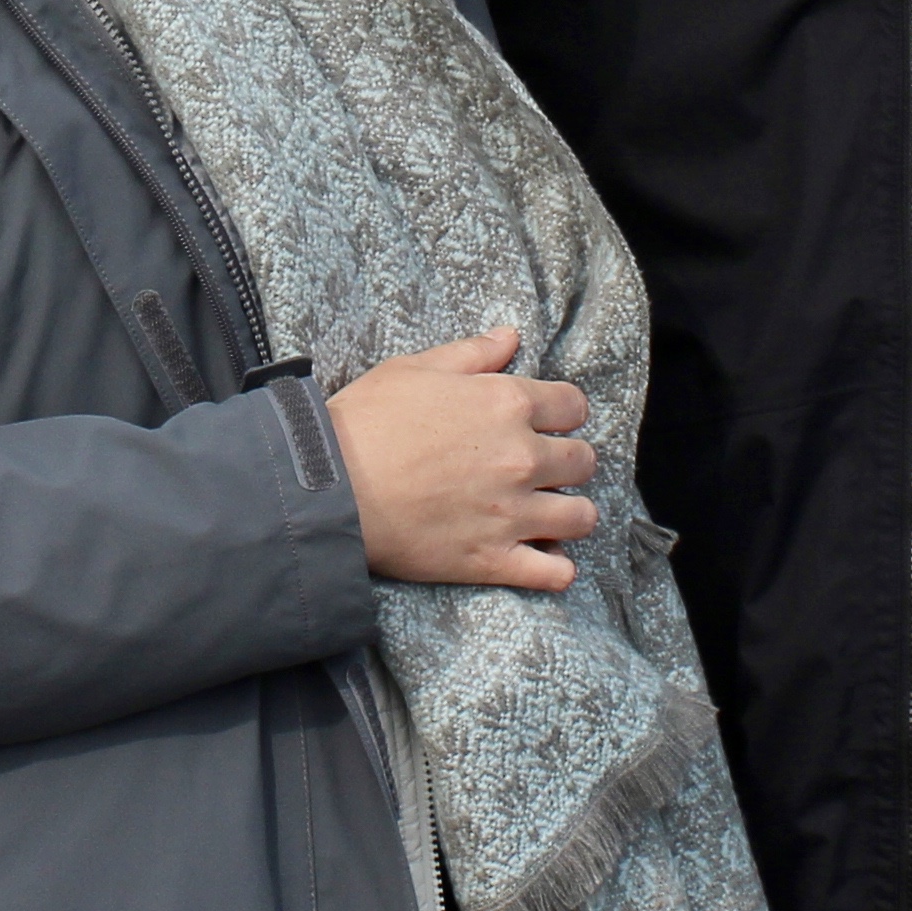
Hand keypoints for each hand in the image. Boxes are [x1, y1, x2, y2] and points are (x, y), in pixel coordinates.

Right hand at [325, 328, 597, 592]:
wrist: (328, 488)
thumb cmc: (365, 421)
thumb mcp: (415, 368)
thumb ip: (472, 353)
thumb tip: (511, 337)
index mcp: (506, 404)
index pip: (573, 406)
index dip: (562, 413)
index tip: (547, 423)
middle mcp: (521, 457)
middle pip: (583, 461)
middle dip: (570, 462)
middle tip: (545, 469)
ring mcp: (512, 513)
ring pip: (580, 517)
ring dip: (571, 513)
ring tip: (550, 515)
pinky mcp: (493, 559)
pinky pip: (553, 573)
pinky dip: (556, 570)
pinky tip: (546, 561)